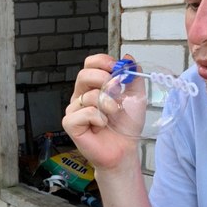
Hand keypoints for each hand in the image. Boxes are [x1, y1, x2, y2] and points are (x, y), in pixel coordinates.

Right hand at [63, 53, 139, 169]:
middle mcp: (80, 96)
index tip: (116, 68)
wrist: (124, 149)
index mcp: (93, 86)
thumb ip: (133, 76)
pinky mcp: (70, 124)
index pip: (90, 64)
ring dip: (107, 105)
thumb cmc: (126, 126)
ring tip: (112, 116)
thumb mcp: (136, 96)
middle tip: (117, 93)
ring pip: (87, 95)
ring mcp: (74, 110)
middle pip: (84, 74)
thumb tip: (127, 57)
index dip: (102, 61)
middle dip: (104, 80)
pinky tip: (101, 126)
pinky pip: (84, 112)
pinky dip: (98, 118)